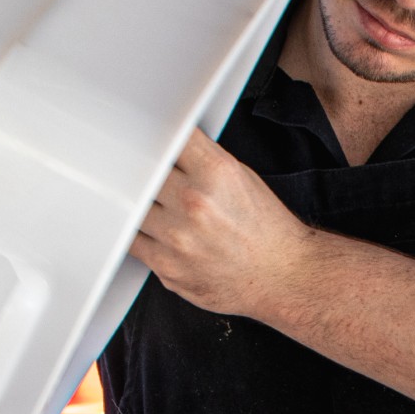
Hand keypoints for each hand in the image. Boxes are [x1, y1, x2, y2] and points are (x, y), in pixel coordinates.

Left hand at [133, 130, 314, 318]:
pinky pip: (133, 240)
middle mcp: (194, 202)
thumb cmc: (266, 230)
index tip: (155, 142)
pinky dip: (141, 233)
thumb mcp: (242, 177)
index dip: (161, 138)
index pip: (169, 137)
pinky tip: (159, 232)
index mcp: (216, 172)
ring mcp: (176, 237)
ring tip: (164, 209)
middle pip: (144, 171)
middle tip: (160, 180)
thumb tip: (168, 147)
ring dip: (143, 205)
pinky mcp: (165, 266)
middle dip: (150, 173)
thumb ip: (201, 160)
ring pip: (133, 206)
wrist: (282, 276)